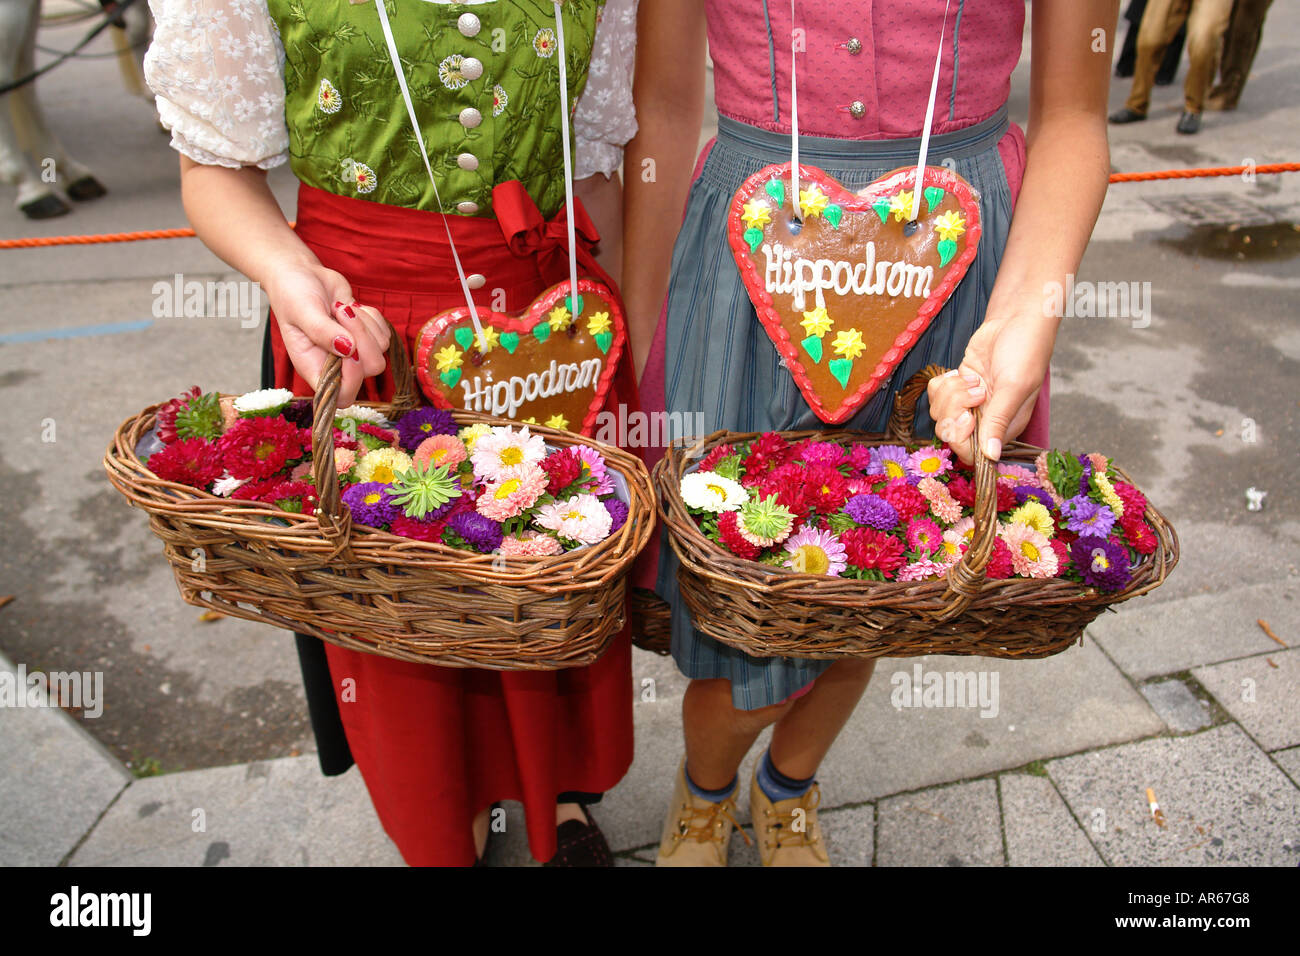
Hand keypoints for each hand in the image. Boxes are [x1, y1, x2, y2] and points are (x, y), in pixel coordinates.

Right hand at [263, 262, 390, 406]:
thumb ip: (322, 331)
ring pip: (381, 349)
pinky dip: (372, 317)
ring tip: (340, 308)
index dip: (352, 378)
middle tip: (341, 313)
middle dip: (364, 339)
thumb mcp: (302, 310)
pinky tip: (351, 306)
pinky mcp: (367, 335)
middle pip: (371, 369)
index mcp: (313, 367)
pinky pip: (384, 333)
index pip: (342, 395)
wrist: (301, 274)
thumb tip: (348, 349)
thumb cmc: (292, 294)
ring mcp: (354, 351)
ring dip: (365, 323)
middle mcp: (335, 364)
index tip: (346, 348)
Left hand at [927, 308, 1056, 464]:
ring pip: (940, 413)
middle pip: (951, 434)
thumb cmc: (1025, 351)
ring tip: (973, 379)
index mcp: (1004, 426)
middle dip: (954, 411)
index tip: (968, 416)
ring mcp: (970, 402)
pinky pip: (935, 394)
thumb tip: (991, 456)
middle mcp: (986, 418)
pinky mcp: (958, 385)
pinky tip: (961, 373)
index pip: (972, 452)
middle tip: (974, 390)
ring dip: (950, 394)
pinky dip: (943, 383)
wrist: (1016, 318)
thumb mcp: (1014, 387)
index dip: (962, 439)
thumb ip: (998, 421)